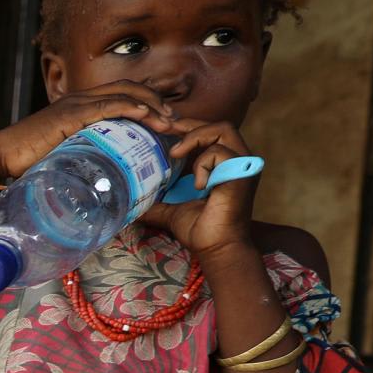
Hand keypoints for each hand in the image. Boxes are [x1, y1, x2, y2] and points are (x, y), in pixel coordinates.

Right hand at [0, 81, 178, 182]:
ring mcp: (76, 104)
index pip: (121, 94)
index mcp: (79, 106)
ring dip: (151, 105)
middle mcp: (80, 99)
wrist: (0, 156)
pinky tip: (147, 114)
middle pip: (129, 88)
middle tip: (175, 120)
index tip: (164, 121)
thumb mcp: (62, 154)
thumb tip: (101, 174)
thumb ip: (82, 155)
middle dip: (157, 101)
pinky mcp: (72, 115)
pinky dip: (131, 107)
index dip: (146, 103)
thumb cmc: (25, 161)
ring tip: (169, 121)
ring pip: (124, 93)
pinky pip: (108, 104)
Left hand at [146, 120, 259, 259]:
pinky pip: (220, 153)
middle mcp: (238, 160)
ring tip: (176, 154)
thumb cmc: (201, 228)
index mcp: (225, 163)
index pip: (210, 131)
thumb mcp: (172, 208)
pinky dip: (203, 164)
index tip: (163, 129)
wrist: (217, 247)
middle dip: (191, 126)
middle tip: (166, 133)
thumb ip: (155, 200)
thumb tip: (129, 201)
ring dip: (196, 139)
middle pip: (219, 124)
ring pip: (223, 130)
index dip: (188, 126)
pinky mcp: (242, 173)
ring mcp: (243, 164)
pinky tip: (198, 185)